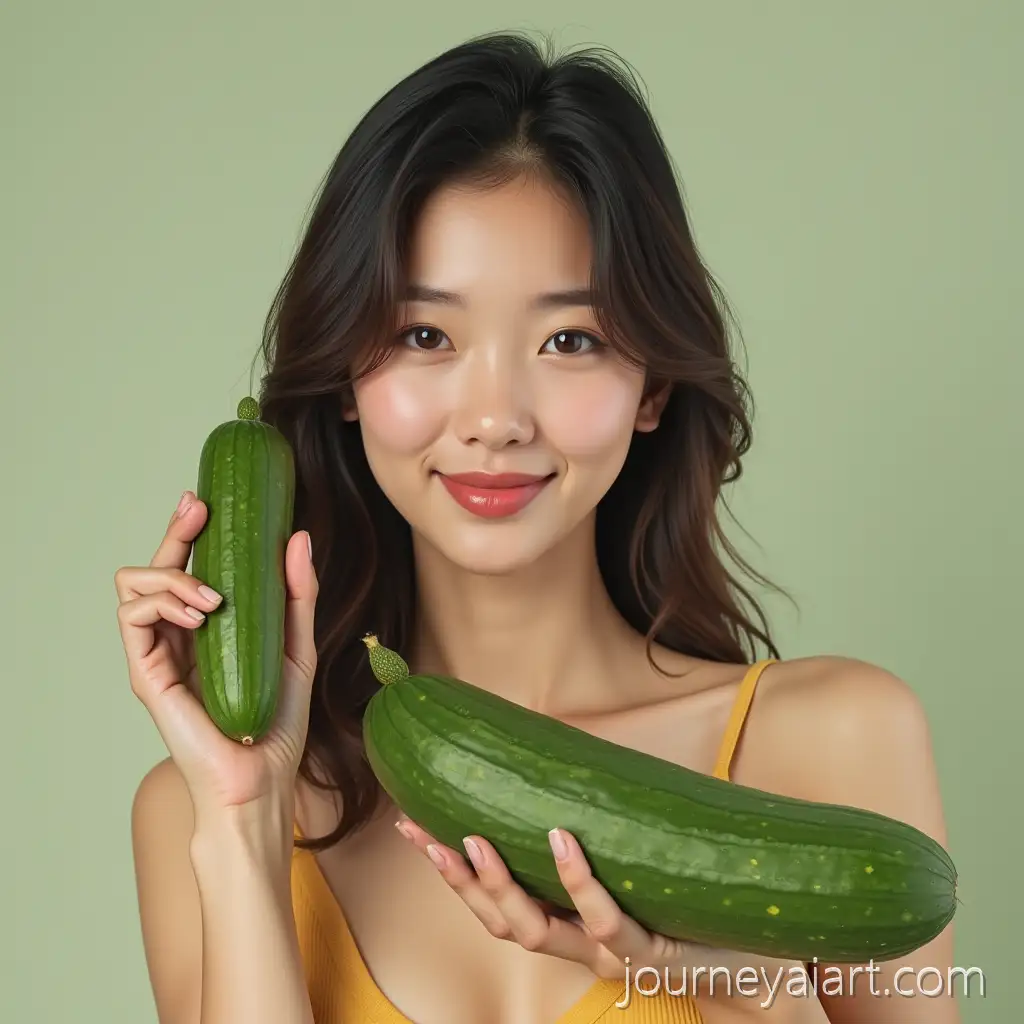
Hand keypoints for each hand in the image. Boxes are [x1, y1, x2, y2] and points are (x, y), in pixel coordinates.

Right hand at [115, 490, 318, 819]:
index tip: (206, 500)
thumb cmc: (278, 722)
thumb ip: (296, 594)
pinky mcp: (147, 674)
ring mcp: (158, 653)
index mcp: (208, 628)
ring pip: (135, 583)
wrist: (262, 779)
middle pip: (156, 565)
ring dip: (173, 573)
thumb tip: (298, 536)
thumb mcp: (297, 645)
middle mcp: (177, 636)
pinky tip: (201, 612)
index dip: (190, 530)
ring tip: (214, 597)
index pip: (188, 568)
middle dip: (174, 530)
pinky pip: (133, 617)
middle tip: (198, 508)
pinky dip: (163, 601)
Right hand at [395, 816, 809, 1008]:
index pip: (492, 898)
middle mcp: (579, 942)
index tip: (413, 823)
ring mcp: (610, 949)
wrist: (757, 953)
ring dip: (501, 884)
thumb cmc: (690, 897)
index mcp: (569, 918)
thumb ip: (604, 816)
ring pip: (537, 931)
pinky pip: (605, 918)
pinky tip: (561, 839)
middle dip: (456, 879)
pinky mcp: (650, 949)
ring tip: (475, 839)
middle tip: (424, 833)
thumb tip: (570, 744)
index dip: (449, 866)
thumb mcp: (635, 854)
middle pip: (499, 922)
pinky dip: (577, 879)